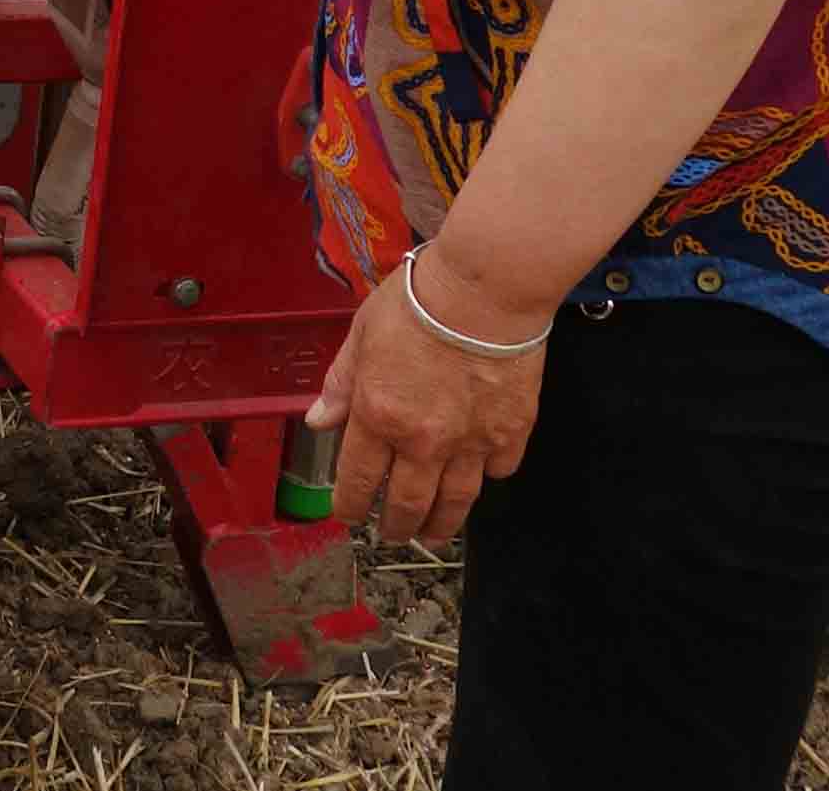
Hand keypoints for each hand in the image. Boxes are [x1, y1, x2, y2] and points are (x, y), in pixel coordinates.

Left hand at [305, 254, 545, 547]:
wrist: (484, 291)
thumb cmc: (416, 302)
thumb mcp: (362, 335)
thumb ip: (341, 383)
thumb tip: (318, 421)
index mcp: (378, 416)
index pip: (358, 478)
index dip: (349, 504)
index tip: (346, 516)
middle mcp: (422, 441)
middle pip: (406, 503)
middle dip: (395, 527)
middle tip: (393, 536)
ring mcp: (470, 442)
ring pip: (454, 502)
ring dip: (440, 524)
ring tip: (433, 534)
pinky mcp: (510, 433)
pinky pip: (498, 470)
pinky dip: (487, 477)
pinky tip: (479, 477)